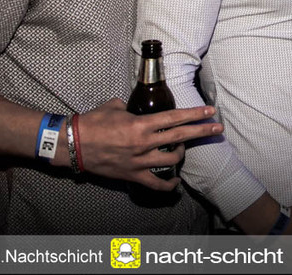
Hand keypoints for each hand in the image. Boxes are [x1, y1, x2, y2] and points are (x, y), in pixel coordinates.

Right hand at [76, 99, 221, 188]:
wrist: (73, 144)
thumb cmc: (92, 122)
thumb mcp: (114, 106)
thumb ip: (131, 107)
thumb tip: (137, 107)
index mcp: (141, 124)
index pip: (175, 117)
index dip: (194, 114)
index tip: (209, 111)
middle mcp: (144, 142)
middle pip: (180, 137)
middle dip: (202, 131)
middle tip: (218, 128)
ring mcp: (139, 161)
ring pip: (171, 160)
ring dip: (182, 153)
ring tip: (184, 149)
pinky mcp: (132, 175)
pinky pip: (155, 184)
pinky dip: (168, 185)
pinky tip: (176, 183)